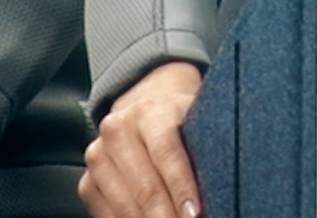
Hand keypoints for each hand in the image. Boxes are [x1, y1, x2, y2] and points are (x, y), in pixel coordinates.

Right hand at [80, 61, 204, 217]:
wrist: (144, 112)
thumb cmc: (179, 122)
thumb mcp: (197, 120)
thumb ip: (208, 144)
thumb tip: (229, 181)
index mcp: (149, 110)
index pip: (167, 152)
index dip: (182, 187)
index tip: (195, 213)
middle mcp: (117, 130)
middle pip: (145, 186)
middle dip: (168, 216)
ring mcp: (98, 157)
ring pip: (126, 206)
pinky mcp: (87, 182)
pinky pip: (108, 215)